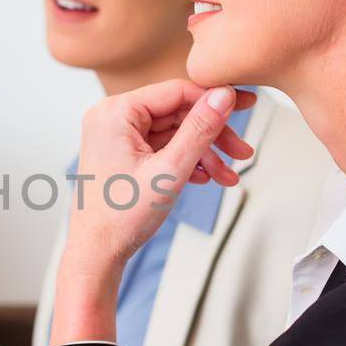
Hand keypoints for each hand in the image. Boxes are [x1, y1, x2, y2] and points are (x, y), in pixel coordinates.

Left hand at [53, 82, 253, 344]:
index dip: (215, 99)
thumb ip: (200, 130)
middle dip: (212, 135)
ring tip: (228, 177)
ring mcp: (116, 134)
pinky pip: (162, 146)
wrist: (97, 253)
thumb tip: (224, 95)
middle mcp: (111, 116)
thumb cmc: (121, 217)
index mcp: (115, 112)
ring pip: (173, 132)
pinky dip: (185, 160)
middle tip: (243, 152)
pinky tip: (206, 178)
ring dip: (203, 153)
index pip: (176, 91)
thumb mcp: (170, 171)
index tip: (248, 104)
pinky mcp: (122, 151)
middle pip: (177, 112)